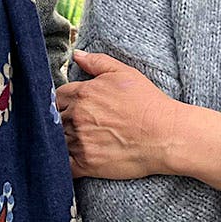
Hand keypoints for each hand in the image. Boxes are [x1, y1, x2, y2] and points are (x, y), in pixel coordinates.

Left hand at [56, 50, 180, 179]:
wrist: (165, 135)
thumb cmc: (148, 103)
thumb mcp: (124, 73)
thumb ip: (97, 62)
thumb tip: (77, 55)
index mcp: (83, 94)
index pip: (57, 97)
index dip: (62, 102)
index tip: (69, 108)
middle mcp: (77, 117)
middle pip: (54, 119)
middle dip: (60, 121)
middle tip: (72, 125)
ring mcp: (81, 141)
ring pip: (57, 141)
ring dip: (60, 141)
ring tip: (74, 142)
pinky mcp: (87, 164)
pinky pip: (63, 166)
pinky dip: (61, 164)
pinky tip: (68, 161)